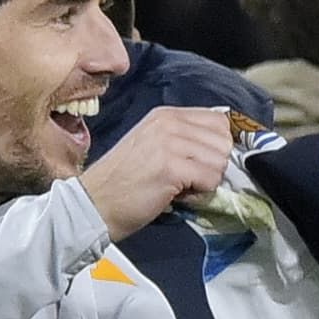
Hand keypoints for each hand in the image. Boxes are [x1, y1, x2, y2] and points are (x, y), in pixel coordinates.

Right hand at [79, 101, 240, 237]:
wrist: (94, 203)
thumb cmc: (124, 182)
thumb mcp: (154, 146)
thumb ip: (184, 139)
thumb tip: (221, 150)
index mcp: (166, 115)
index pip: (218, 121)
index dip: (215, 147)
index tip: (196, 163)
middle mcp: (169, 122)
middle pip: (224, 141)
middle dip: (212, 166)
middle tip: (186, 178)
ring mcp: (170, 142)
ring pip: (221, 161)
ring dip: (206, 181)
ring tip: (179, 187)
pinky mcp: (172, 166)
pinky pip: (211, 179)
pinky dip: (199, 194)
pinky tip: (176, 195)